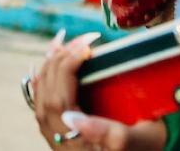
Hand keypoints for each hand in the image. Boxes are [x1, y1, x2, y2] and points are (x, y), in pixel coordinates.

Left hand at [32, 35, 164, 149]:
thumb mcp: (139, 142)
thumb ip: (110, 133)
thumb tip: (71, 116)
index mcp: (76, 139)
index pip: (59, 97)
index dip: (69, 66)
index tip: (87, 47)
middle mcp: (59, 137)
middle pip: (48, 91)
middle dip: (62, 58)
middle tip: (82, 40)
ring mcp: (54, 134)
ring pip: (42, 93)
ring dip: (51, 64)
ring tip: (64, 42)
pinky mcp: (56, 130)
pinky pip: (41, 100)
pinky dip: (42, 77)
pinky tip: (44, 64)